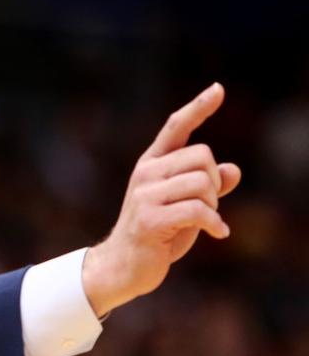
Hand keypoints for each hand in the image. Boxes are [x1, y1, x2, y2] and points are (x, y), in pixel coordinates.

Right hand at [82, 82, 240, 316]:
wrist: (123, 266)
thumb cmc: (156, 235)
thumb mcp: (184, 206)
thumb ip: (207, 187)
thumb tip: (233, 170)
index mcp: (151, 164)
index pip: (176, 127)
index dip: (198, 108)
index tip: (218, 89)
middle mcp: (146, 173)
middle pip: (202, 156)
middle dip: (215, 184)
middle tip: (208, 207)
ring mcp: (145, 195)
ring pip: (202, 183)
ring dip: (214, 206)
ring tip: (206, 221)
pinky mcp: (150, 219)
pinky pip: (198, 210)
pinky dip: (215, 224)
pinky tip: (218, 233)